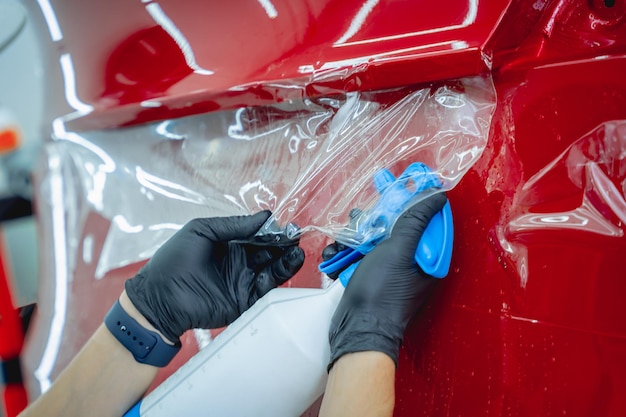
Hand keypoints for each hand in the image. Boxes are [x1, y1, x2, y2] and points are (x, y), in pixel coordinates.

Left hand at [125, 210, 304, 342]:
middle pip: (270, 252)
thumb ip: (234, 225)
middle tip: (296, 236)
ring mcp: (243, 282)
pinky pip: (265, 290)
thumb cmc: (173, 261)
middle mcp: (240, 263)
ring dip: (286, 261)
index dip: (273, 231)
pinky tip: (284, 267)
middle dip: (284, 244)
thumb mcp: (202, 231)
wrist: (159, 297)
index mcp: (230, 245)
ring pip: (272, 270)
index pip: (258, 236)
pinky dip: (277, 279)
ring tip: (297, 251)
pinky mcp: (244, 301)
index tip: (286, 225)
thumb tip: (265, 216)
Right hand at [327, 193, 446, 368]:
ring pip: (377, 239)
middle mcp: (414, 264)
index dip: (412, 197)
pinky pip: (364, 256)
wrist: (356, 332)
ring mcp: (393, 272)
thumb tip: (437, 194)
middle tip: (360, 217)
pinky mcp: (374, 278)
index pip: (427, 217)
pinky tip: (337, 256)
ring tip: (344, 242)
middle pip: (399, 226)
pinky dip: (349, 254)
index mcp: (429, 258)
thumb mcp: (399, 251)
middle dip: (377, 219)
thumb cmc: (381, 294)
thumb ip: (416, 220)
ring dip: (358, 237)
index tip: (399, 179)